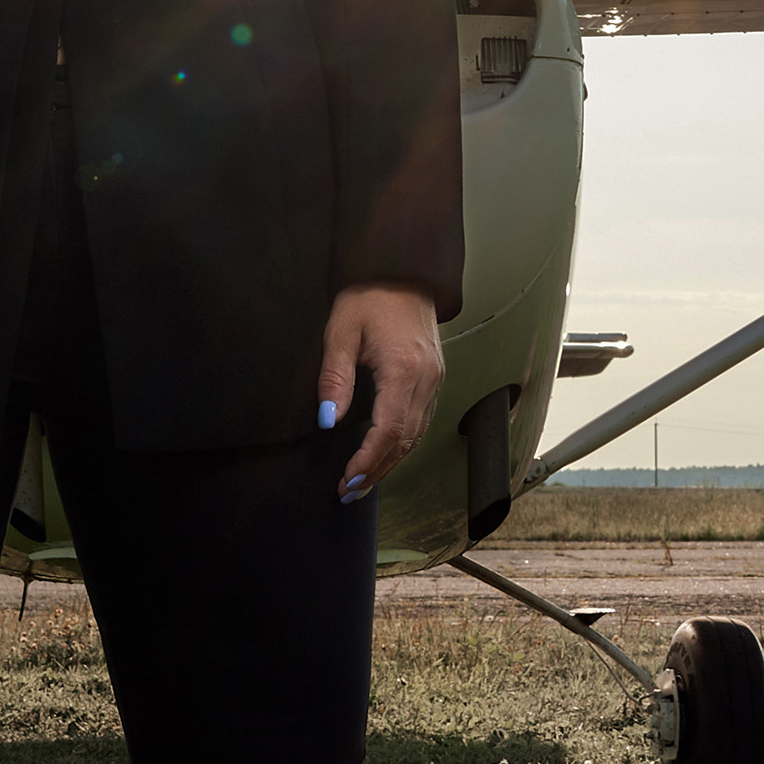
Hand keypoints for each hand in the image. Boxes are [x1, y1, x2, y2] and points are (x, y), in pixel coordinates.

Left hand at [317, 284, 443, 502]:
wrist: (402, 272)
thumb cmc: (369, 295)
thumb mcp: (341, 330)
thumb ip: (334, 377)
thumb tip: (328, 421)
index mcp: (404, 368)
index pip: (389, 430)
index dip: (369, 461)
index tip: (348, 480)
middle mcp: (426, 379)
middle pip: (405, 440)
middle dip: (377, 470)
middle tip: (349, 491)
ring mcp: (435, 380)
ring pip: (416, 435)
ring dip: (389, 462)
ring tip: (361, 481)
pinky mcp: (434, 378)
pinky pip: (420, 421)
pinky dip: (401, 443)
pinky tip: (382, 454)